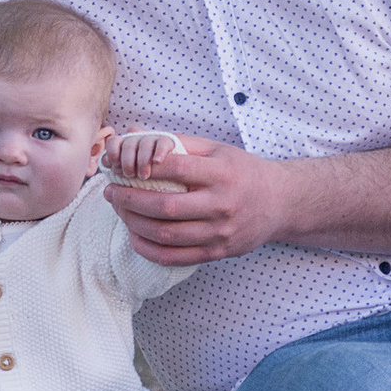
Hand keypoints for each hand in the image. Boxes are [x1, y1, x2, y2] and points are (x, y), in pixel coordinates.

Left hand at [103, 135, 285, 264]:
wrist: (280, 202)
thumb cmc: (242, 171)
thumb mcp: (217, 149)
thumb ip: (178, 143)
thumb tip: (135, 133)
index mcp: (222, 173)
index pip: (176, 170)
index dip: (143, 168)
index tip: (121, 167)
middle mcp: (222, 204)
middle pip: (166, 207)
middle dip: (129, 200)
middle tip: (110, 192)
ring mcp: (221, 232)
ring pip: (167, 234)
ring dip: (134, 224)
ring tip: (119, 211)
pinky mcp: (218, 252)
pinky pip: (175, 257)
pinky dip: (149, 249)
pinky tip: (135, 236)